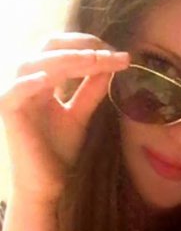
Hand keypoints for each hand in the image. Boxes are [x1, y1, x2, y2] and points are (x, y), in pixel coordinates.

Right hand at [0, 32, 129, 204]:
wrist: (46, 184)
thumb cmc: (58, 151)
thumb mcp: (80, 115)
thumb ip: (91, 91)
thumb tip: (110, 66)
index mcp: (43, 80)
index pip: (64, 51)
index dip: (90, 48)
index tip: (120, 56)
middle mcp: (28, 82)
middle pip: (49, 48)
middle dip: (81, 46)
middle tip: (109, 52)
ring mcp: (16, 95)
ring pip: (34, 64)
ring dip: (64, 59)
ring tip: (92, 60)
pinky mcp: (8, 112)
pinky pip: (15, 91)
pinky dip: (29, 82)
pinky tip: (49, 79)